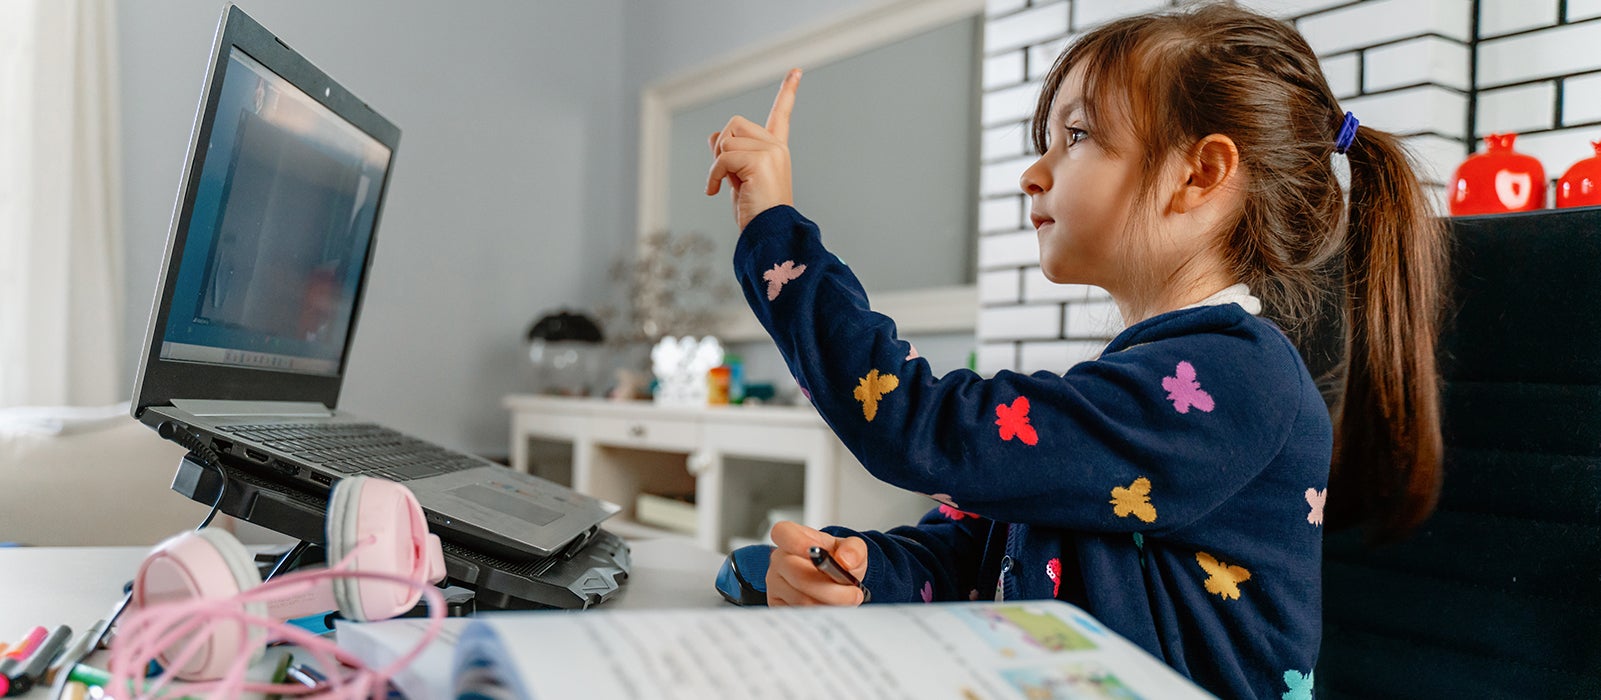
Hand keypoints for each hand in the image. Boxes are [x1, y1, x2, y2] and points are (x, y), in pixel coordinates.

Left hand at [706, 68, 800, 229]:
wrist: (769, 234)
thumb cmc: (756, 214)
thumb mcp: (737, 180)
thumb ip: (729, 155)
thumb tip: (714, 135)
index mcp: (776, 150)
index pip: (781, 114)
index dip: (787, 92)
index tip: (796, 71)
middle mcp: (776, 147)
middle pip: (734, 124)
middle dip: (722, 148)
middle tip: (726, 176)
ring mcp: (771, 152)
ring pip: (726, 140)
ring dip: (717, 164)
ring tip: (727, 187)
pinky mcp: (761, 160)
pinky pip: (723, 156)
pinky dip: (714, 175)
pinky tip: (716, 192)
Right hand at [766, 520, 868, 605]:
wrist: (834, 579)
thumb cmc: (835, 560)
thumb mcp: (851, 548)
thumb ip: (854, 549)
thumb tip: (846, 560)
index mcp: (792, 537)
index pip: (782, 533)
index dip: (797, 543)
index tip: (818, 554)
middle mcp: (779, 561)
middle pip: (799, 576)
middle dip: (831, 589)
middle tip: (853, 593)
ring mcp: (775, 585)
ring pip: (801, 601)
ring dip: (829, 604)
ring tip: (844, 601)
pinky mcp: (777, 606)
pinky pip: (799, 616)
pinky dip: (820, 615)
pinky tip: (830, 608)